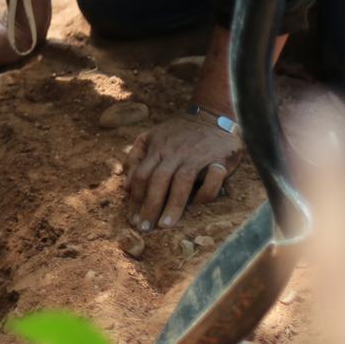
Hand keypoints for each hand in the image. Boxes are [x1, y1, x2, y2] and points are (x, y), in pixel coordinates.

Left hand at [125, 112, 241, 231]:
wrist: (213, 115)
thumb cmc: (180, 133)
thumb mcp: (153, 137)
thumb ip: (136, 157)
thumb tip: (125, 186)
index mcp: (157, 148)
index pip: (141, 175)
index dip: (135, 199)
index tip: (133, 219)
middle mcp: (175, 152)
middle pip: (158, 181)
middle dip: (150, 207)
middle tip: (145, 228)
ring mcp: (196, 155)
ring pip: (181, 182)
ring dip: (173, 206)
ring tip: (165, 225)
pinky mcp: (219, 158)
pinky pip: (212, 178)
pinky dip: (205, 193)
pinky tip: (198, 206)